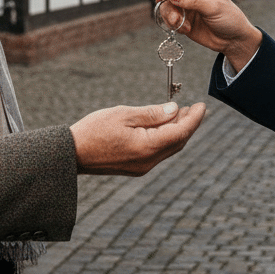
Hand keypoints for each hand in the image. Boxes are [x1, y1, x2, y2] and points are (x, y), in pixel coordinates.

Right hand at [70, 102, 206, 175]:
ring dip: (177, 131)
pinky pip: (158, 153)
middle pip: (178, 142)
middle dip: (188, 125)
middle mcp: (148, 162)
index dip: (194, 118)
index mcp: (147, 147)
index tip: (203, 105)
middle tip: (194, 107)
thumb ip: (152, 113)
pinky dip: (165, 138)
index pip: (180, 132)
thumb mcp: (124, 114)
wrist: (71, 154)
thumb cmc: (94, 130)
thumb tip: (175, 110)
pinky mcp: (135, 168)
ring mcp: (142, 167)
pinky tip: (163, 126)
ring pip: (169, 149)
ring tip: (181, 113)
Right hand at [154, 0, 262, 72]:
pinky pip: (168, 20)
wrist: (233, 39)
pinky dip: (174, 26)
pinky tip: (187, 29)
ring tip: (184, 26)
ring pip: (165, 7)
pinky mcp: (182, 18)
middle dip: (168, 7)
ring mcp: (184, 5)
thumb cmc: (229, 18)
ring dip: (171, 19)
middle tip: (176, 20)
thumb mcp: (213, 7)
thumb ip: (192, 0)